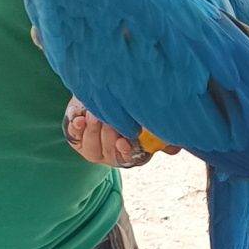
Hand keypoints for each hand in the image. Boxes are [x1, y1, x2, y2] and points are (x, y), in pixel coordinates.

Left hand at [63, 99, 179, 167]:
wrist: (104, 92)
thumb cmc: (129, 108)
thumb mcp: (146, 119)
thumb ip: (160, 133)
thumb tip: (175, 150)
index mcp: (127, 152)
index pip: (126, 157)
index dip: (125, 151)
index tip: (124, 141)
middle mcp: (109, 153)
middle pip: (107, 151)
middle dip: (108, 135)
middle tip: (109, 118)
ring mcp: (90, 146)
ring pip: (90, 146)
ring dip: (92, 131)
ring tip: (95, 115)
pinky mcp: (75, 136)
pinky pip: (73, 136)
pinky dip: (76, 128)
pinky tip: (79, 119)